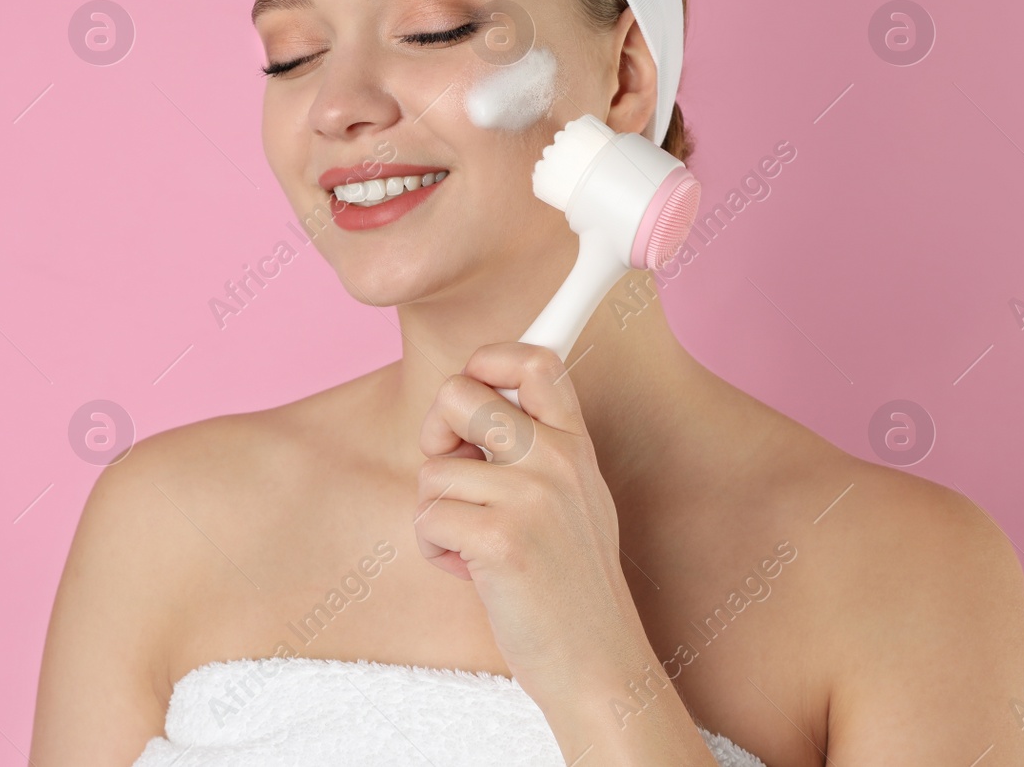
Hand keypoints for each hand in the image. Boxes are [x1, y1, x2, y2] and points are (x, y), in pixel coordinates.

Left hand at [413, 342, 649, 701]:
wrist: (596, 664)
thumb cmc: (568, 584)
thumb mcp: (572, 499)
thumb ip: (535, 448)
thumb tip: (462, 403)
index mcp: (575, 443)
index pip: (534, 360)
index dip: (487, 360)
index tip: (472, 389)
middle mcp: (558, 459)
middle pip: (457, 394)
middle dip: (434, 433)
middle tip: (450, 472)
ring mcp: (532, 498)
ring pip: (431, 471)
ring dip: (436, 515)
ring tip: (474, 547)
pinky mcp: (502, 540)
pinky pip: (426, 520)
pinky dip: (434, 551)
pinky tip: (471, 573)